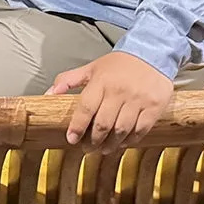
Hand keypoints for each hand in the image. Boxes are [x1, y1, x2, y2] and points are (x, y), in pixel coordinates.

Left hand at [47, 51, 173, 150]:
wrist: (152, 54)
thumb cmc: (119, 64)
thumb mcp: (91, 67)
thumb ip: (68, 80)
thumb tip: (49, 94)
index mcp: (101, 81)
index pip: (86, 108)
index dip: (77, 126)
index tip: (71, 139)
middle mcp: (119, 91)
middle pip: (103, 124)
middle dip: (93, 141)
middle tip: (87, 148)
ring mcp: (138, 100)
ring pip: (121, 130)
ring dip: (110, 144)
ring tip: (103, 149)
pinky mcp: (154, 107)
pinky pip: (141, 130)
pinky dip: (130, 140)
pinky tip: (122, 142)